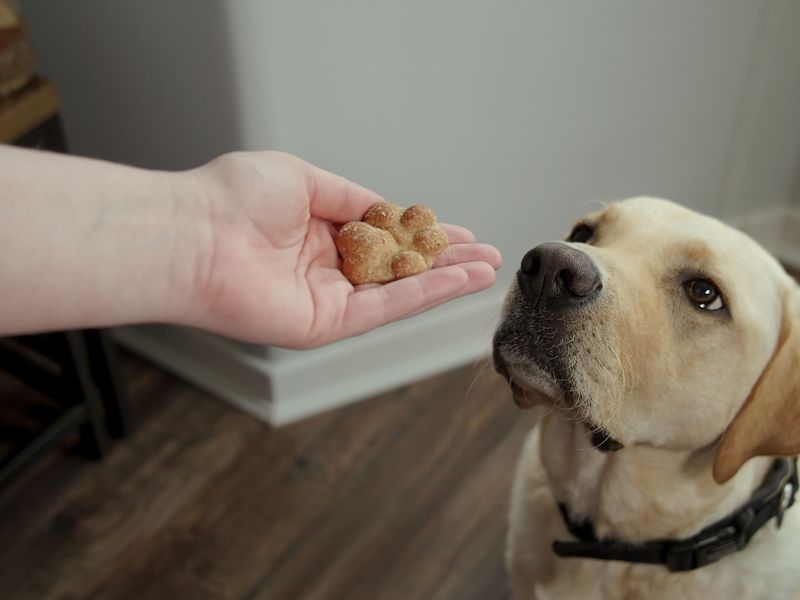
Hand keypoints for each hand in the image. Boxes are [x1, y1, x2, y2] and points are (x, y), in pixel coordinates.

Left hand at [182, 152, 501, 347]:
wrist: (194, 235)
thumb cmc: (232, 199)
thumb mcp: (304, 178)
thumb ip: (351, 197)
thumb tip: (388, 205)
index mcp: (316, 231)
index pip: (383, 236)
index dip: (420, 233)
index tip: (455, 229)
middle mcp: (324, 268)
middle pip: (398, 267)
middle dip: (444, 260)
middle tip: (487, 255)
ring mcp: (327, 299)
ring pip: (399, 290)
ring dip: (446, 280)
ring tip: (488, 269)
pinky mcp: (326, 324)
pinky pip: (386, 307)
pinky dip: (426, 294)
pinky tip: (459, 280)